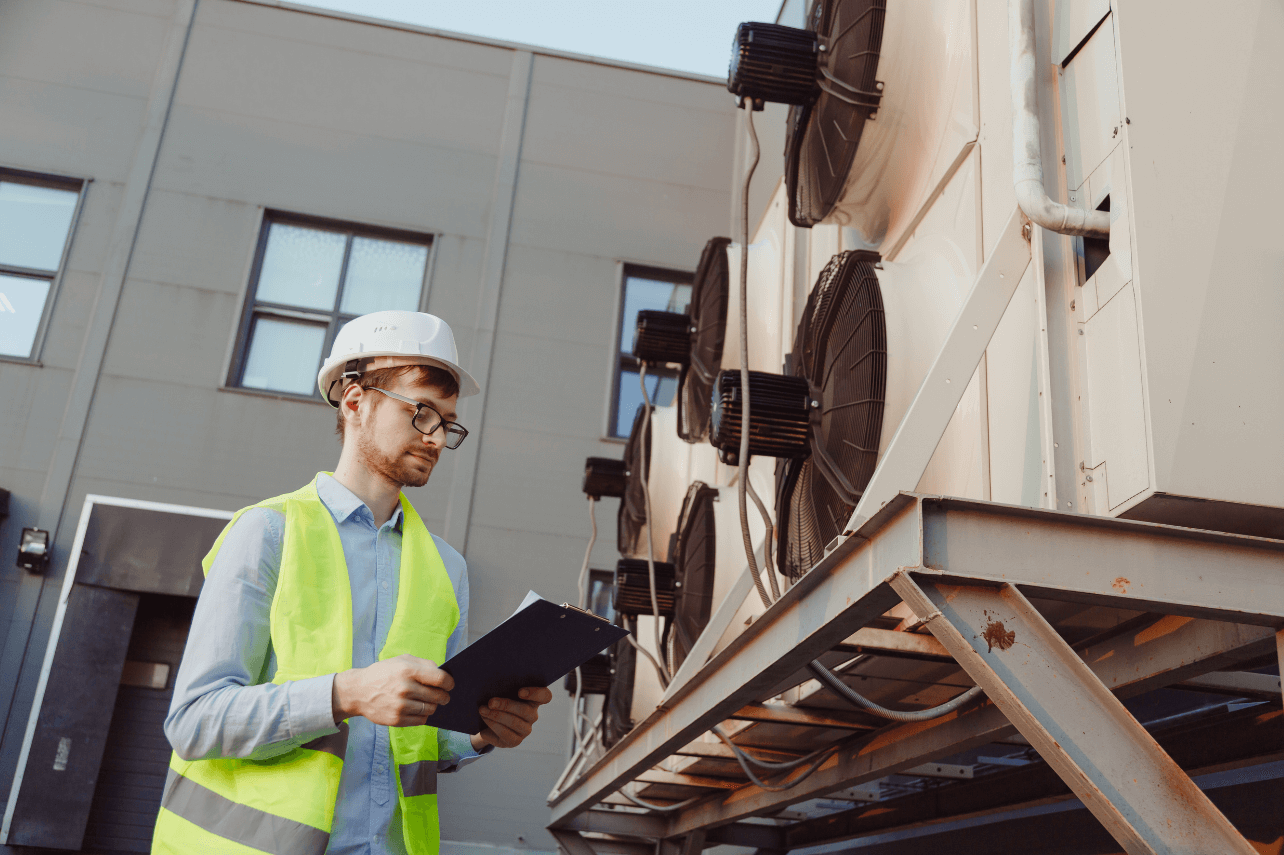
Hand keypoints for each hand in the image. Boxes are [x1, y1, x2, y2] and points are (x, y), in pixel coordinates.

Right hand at [332, 654, 453, 726]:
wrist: (358, 691)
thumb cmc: (383, 673)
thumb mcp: (402, 660)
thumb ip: (424, 664)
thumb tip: (443, 673)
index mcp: (408, 670)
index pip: (440, 679)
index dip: (449, 683)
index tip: (450, 685)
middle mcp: (405, 688)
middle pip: (438, 696)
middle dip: (443, 696)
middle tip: (443, 696)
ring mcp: (400, 706)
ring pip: (430, 709)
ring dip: (432, 706)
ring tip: (428, 701)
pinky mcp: (396, 720)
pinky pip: (421, 720)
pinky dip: (422, 715)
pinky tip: (417, 709)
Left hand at [471, 687, 552, 749]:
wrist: (486, 721)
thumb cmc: (496, 700)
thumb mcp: (500, 691)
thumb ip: (502, 685)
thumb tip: (491, 675)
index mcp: (533, 700)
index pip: (545, 696)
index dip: (536, 693)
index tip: (520, 691)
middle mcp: (533, 716)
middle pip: (526, 711)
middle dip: (506, 705)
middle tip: (490, 702)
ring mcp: (525, 730)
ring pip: (514, 723)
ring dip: (496, 716)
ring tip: (482, 710)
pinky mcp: (515, 741)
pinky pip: (505, 735)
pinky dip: (492, 728)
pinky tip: (483, 724)